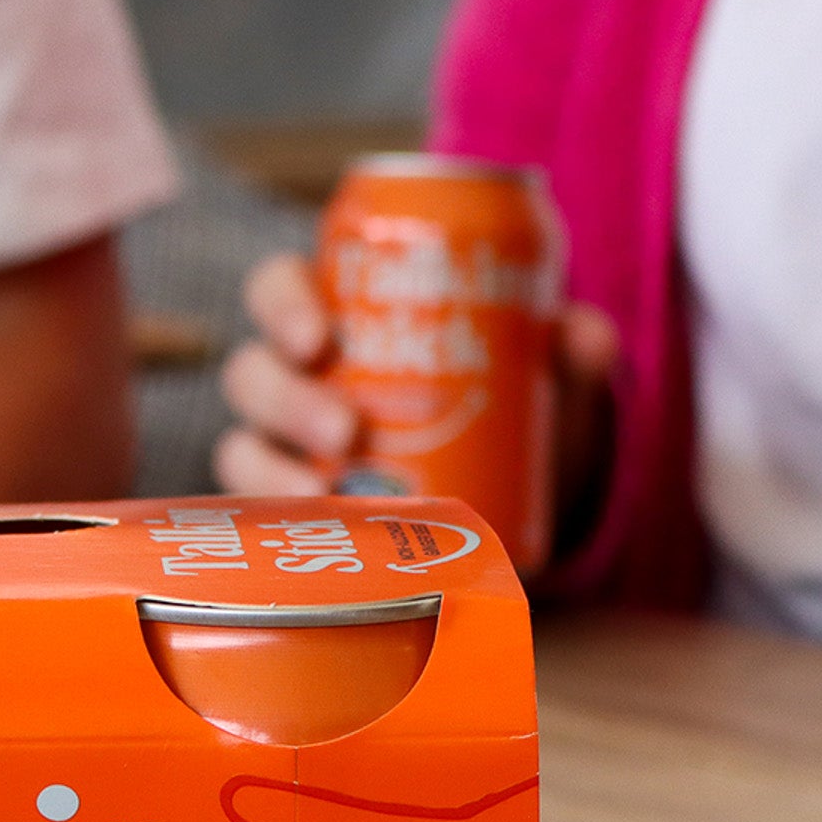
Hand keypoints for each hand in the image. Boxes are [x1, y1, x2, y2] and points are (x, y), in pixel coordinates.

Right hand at [214, 251, 620, 534]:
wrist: (512, 500)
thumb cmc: (507, 411)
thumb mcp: (542, 380)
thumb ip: (568, 352)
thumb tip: (580, 334)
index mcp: (334, 316)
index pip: (278, 288)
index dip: (282, 304)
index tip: (321, 336)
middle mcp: (293, 377)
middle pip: (252, 369)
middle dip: (287, 398)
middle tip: (346, 429)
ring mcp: (280, 446)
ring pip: (241, 440)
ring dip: (272, 464)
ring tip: (324, 493)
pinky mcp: (283, 505)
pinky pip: (250, 510)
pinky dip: (270, 519)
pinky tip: (306, 532)